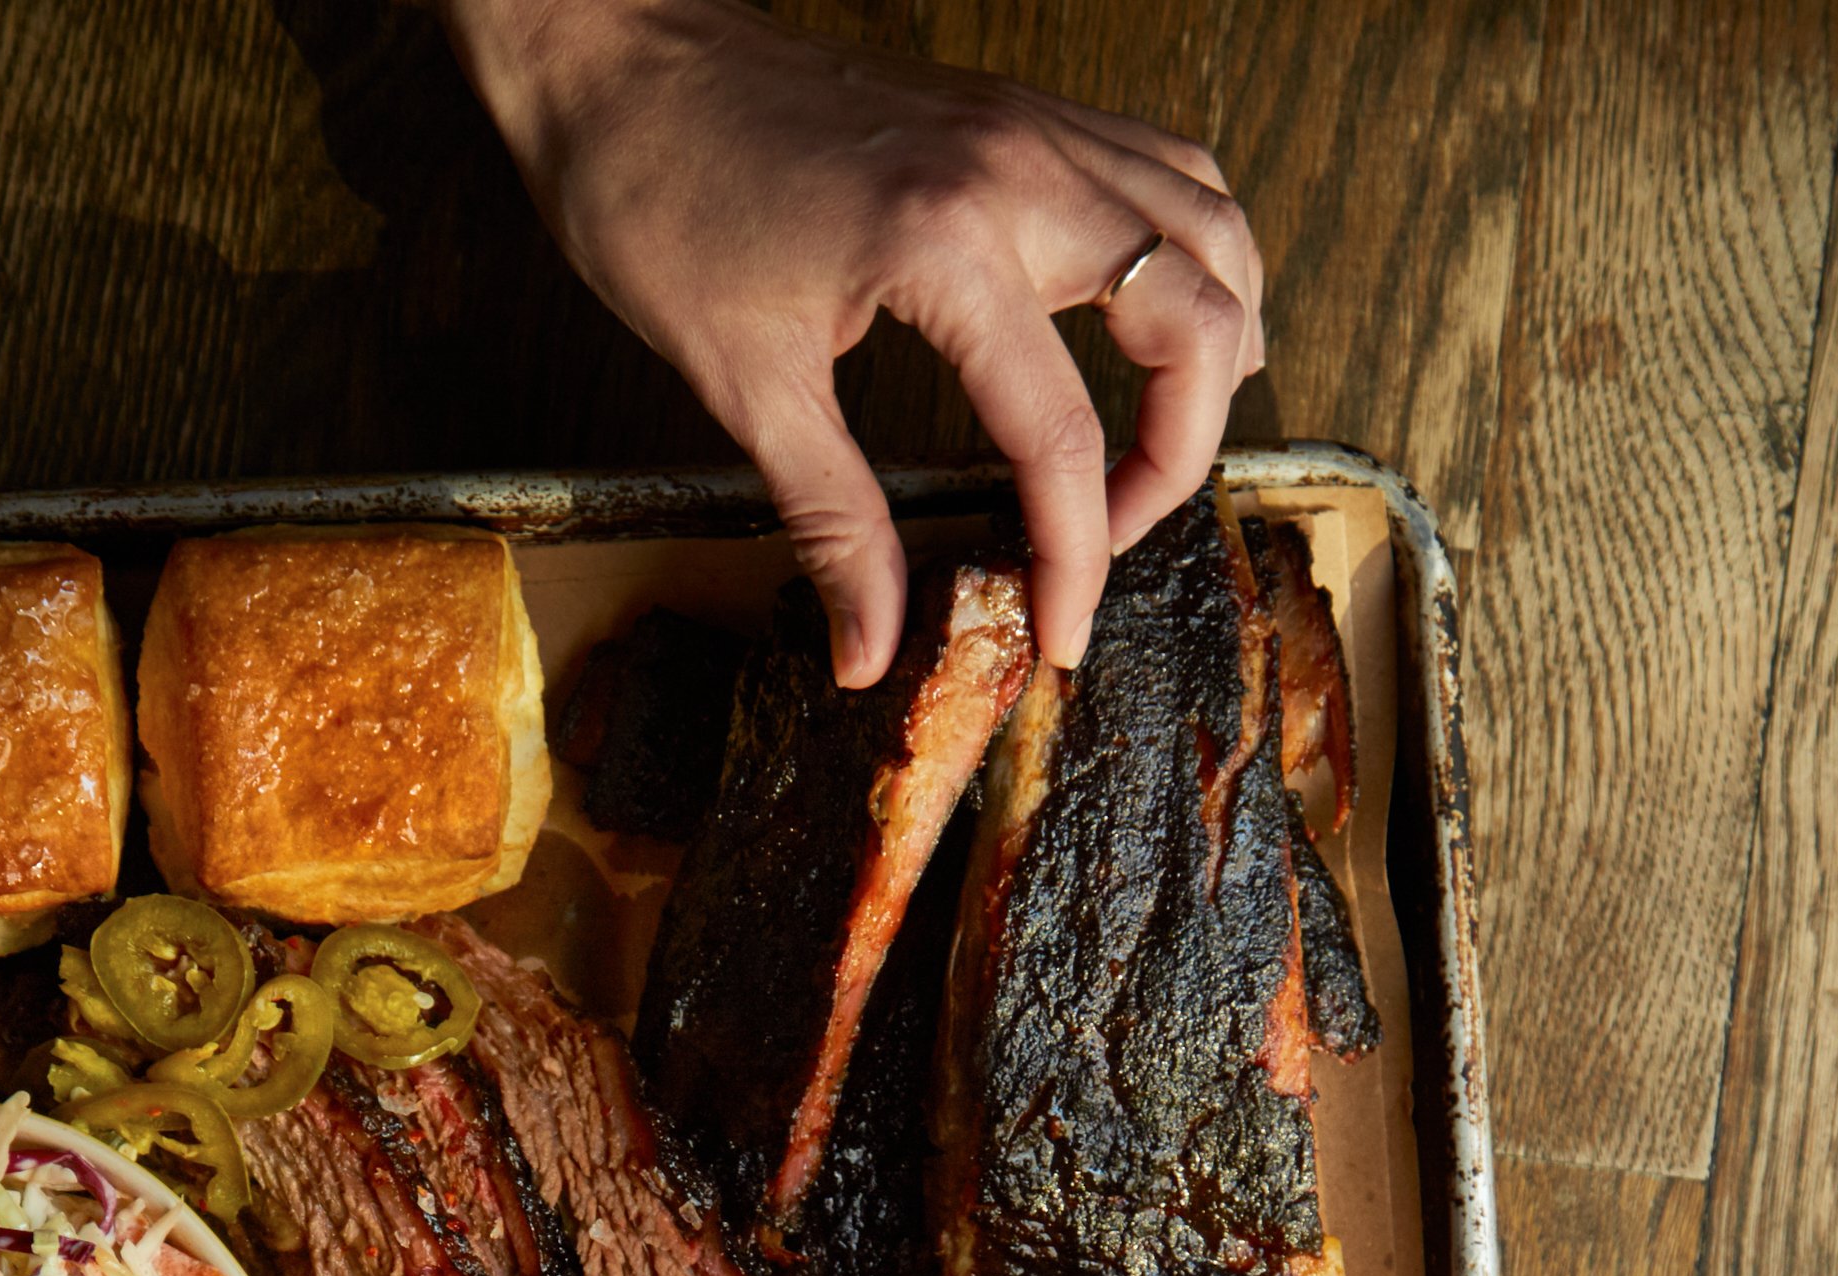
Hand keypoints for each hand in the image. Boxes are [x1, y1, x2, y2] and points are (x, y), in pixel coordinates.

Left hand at [440, 0, 1262, 678]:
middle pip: (1195, 318)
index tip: (1058, 637)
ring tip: (1164, 445)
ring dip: (1216, 347)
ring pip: (1209, 230)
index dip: (1076, 558)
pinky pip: (1168, 173)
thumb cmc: (661, 200)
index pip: (1063, 433)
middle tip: (1113, 538)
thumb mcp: (741, 385)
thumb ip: (832, 523)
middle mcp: (1018, 169)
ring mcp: (1032, 126)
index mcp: (946, 242)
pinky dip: (1193, 256)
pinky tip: (1161, 323)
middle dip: (1182, 454)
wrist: (622, 62)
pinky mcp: (1022, 112)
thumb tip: (871, 650)